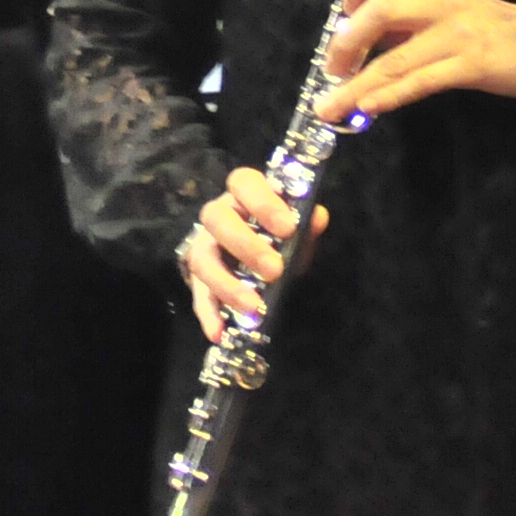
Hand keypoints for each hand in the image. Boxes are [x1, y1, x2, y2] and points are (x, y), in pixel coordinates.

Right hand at [179, 166, 329, 345]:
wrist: (259, 261)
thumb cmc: (279, 237)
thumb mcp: (296, 231)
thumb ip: (306, 226)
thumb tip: (317, 218)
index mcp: (244, 195)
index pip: (243, 182)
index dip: (263, 202)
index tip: (288, 228)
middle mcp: (219, 216)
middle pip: (217, 218)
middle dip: (245, 245)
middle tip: (274, 271)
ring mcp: (204, 247)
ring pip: (202, 259)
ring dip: (227, 285)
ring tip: (254, 308)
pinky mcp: (198, 280)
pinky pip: (198, 295)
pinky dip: (209, 315)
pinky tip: (220, 333)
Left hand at [312, 0, 515, 121]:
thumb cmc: (497, 28)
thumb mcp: (452, 9)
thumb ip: (411, 17)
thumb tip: (360, 38)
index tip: (341, 16)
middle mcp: (442, 1)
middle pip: (379, 9)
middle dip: (345, 42)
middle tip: (331, 69)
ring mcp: (458, 33)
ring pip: (395, 57)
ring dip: (355, 84)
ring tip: (328, 107)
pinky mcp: (474, 65)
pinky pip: (423, 81)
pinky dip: (390, 96)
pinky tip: (368, 108)